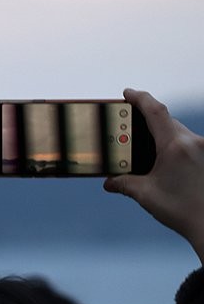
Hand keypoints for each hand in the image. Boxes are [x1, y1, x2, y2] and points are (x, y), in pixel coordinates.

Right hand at [104, 89, 203, 262]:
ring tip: (146, 150)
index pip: (155, 111)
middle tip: (129, 127)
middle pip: (167, 121)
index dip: (140, 98)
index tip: (127, 93)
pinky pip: (188, 145)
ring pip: (179, 133)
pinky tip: (165, 164)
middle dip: (147, 122)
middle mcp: (193, 143)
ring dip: (162, 137)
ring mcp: (203, 150)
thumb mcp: (145, 194)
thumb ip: (124, 183)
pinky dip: (174, 148)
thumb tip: (109, 182)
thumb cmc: (181, 210)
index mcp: (175, 145)